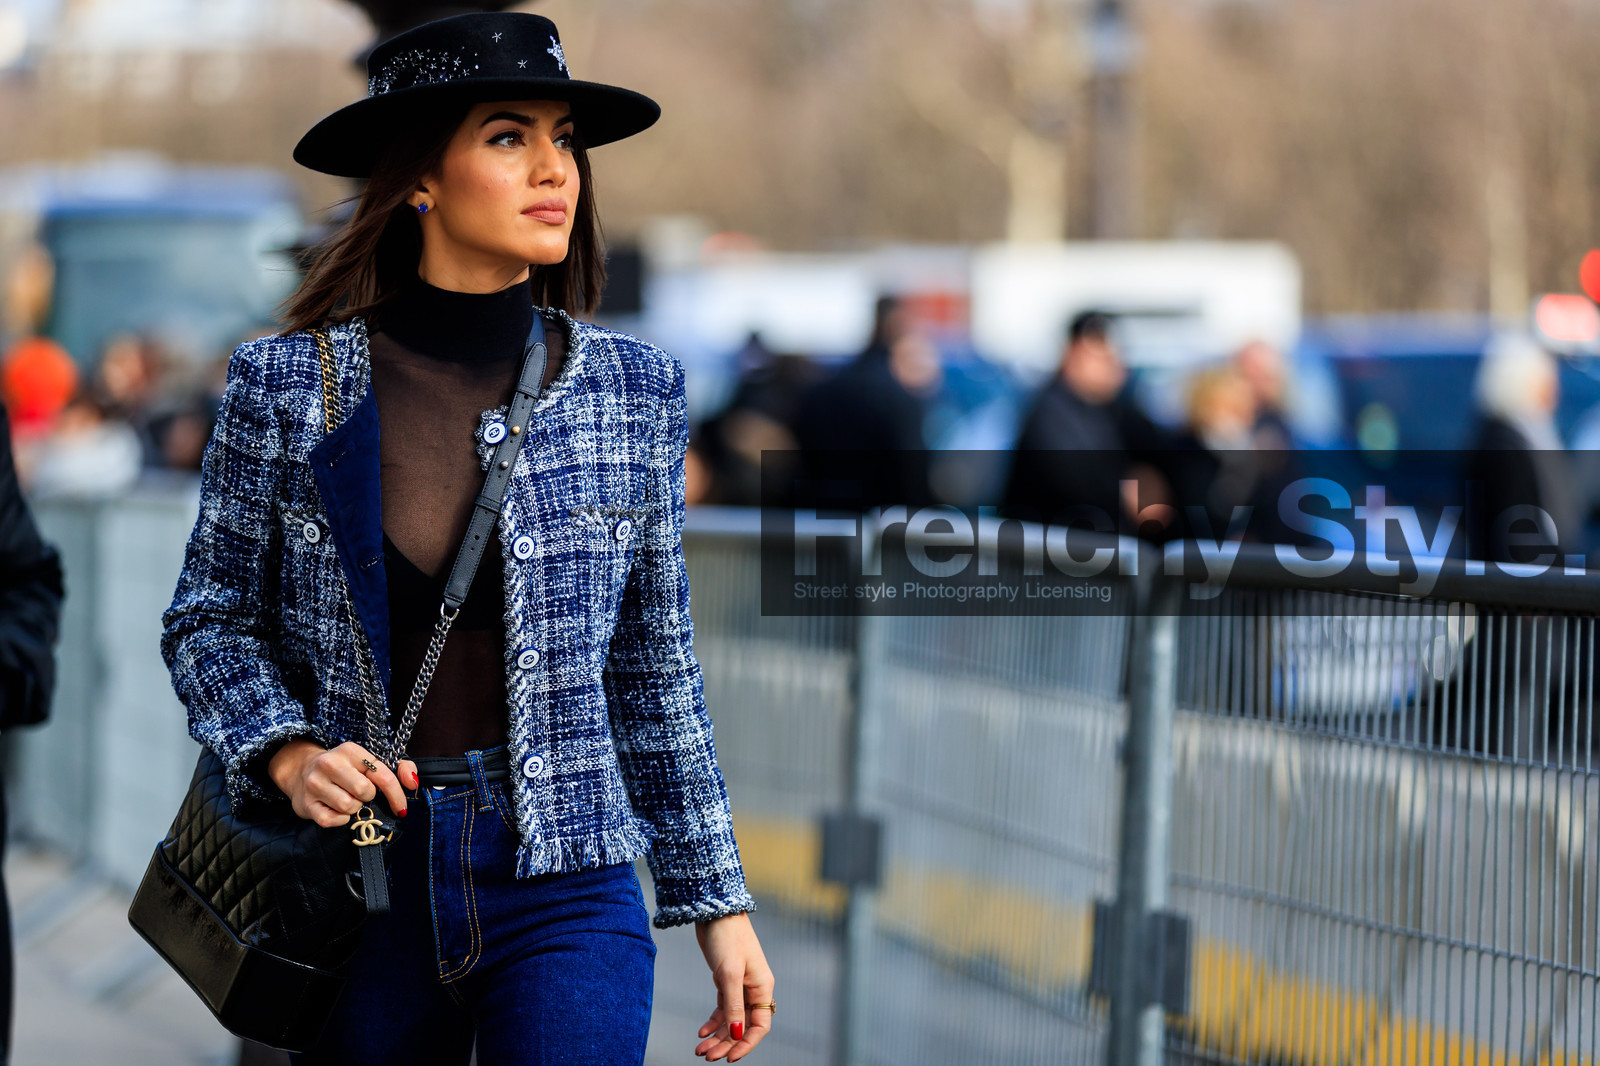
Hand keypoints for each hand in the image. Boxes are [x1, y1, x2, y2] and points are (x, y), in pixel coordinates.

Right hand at [267, 738, 417, 827]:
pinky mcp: (306, 803)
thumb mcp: (370, 761)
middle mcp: (330, 763)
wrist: (302, 771)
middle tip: (361, 794)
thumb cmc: (345, 769)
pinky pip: (332, 821)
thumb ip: (400, 767)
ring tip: (347, 799)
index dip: (396, 794)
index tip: (402, 808)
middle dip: (368, 797)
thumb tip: (413, 782)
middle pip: (365, 791)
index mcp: (351, 751)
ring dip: (354, 808)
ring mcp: (315, 783)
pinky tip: (337, 810)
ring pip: (349, 807)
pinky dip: (340, 820)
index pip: (382, 775)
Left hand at [693, 912, 772, 1061]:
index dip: (746, 1044)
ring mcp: (739, 984)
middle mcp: (754, 988)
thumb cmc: (727, 937)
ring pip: (731, 1018)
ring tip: (699, 1049)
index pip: (760, 1025)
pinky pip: (722, 1007)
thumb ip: (733, 1006)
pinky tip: (701, 1031)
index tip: (729, 1058)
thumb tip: (737, 1035)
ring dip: (717, 1035)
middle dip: (726, 1043)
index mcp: (762, 986)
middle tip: (707, 1057)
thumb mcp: (729, 974)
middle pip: (743, 1025)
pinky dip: (713, 1020)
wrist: (714, 909)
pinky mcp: (725, 979)